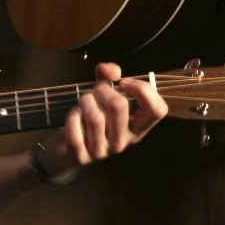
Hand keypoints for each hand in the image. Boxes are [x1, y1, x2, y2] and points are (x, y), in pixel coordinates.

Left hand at [41, 62, 168, 174]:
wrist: (67, 149)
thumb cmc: (92, 118)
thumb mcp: (104, 97)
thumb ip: (109, 79)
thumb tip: (106, 68)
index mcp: (137, 128)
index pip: (157, 110)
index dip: (143, 90)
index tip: (124, 82)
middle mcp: (123, 142)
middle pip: (119, 106)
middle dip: (103, 88)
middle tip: (95, 89)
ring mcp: (102, 151)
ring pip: (95, 117)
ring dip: (85, 101)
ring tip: (82, 102)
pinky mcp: (81, 157)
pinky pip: (76, 132)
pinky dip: (72, 118)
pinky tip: (74, 117)